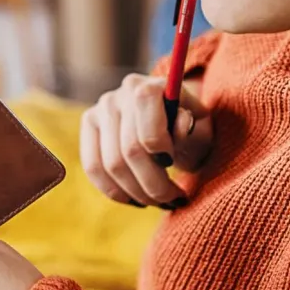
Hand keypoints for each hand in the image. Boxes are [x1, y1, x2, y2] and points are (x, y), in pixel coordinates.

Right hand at [81, 73, 212, 209]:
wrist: (167, 118)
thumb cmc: (188, 127)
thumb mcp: (199, 128)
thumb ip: (191, 127)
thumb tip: (181, 123)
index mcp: (148, 87)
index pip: (148, 129)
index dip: (161, 155)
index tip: (174, 166)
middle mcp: (118, 96)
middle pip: (130, 152)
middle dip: (154, 185)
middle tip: (173, 199)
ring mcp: (99, 110)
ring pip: (111, 166)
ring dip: (137, 193)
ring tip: (158, 201)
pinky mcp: (89, 126)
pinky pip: (93, 168)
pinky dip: (115, 191)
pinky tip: (135, 199)